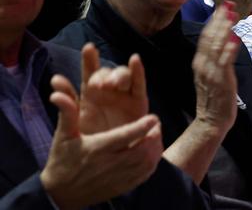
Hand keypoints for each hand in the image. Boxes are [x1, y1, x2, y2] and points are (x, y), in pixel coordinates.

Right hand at [41, 77, 162, 209]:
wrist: (60, 195)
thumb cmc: (62, 161)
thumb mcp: (63, 136)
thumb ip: (67, 114)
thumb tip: (57, 94)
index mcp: (96, 149)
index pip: (124, 137)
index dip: (142, 127)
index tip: (153, 118)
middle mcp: (109, 164)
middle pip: (141, 151)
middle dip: (153, 136)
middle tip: (156, 125)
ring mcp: (117, 177)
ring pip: (145, 164)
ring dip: (155, 149)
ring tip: (156, 136)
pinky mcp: (122, 187)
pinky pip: (144, 175)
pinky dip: (152, 163)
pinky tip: (152, 152)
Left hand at [50, 43, 148, 134]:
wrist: (109, 161)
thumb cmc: (91, 141)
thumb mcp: (74, 124)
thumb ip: (67, 103)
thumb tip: (55, 79)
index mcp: (91, 95)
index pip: (89, 73)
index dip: (89, 59)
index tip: (88, 48)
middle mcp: (109, 91)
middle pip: (107, 73)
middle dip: (103, 74)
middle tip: (98, 85)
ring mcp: (125, 95)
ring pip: (123, 76)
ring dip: (118, 75)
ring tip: (113, 84)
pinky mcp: (139, 102)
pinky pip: (139, 84)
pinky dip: (138, 71)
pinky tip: (134, 59)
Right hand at [192, 3, 239, 130]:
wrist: (211, 121)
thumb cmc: (215, 98)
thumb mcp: (211, 74)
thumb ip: (214, 58)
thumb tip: (221, 41)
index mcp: (200, 62)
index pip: (206, 36)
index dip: (214, 20)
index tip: (222, 6)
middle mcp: (202, 65)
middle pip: (209, 36)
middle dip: (219, 19)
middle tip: (229, 3)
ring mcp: (210, 73)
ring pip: (216, 46)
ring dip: (224, 29)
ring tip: (233, 15)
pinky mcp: (220, 81)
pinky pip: (224, 62)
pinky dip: (229, 49)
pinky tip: (235, 38)